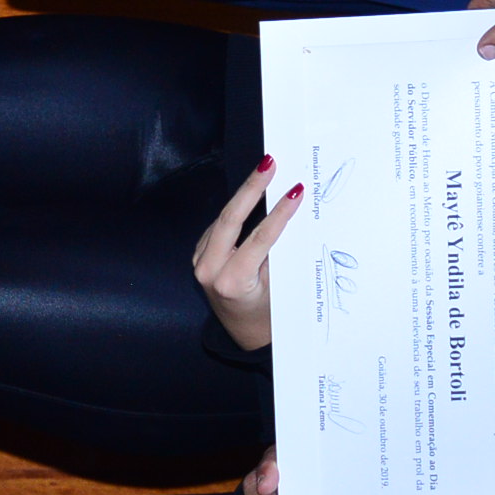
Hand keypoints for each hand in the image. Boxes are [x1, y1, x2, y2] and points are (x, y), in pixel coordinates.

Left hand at [193, 159, 303, 350]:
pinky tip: (252, 193)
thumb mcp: (277, 286)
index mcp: (231, 282)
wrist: (242, 331)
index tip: (295, 191)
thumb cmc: (266, 313)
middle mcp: (209, 271)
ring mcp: (200, 262)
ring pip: (223, 219)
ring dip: (244, 194)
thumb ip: (277, 252)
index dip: (278, 213)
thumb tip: (286, 212)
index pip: (258, 239)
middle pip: (230, 219)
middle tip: (270, 163)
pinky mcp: (199, 255)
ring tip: (265, 171)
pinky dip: (236, 210)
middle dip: (251, 188)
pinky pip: (219, 227)